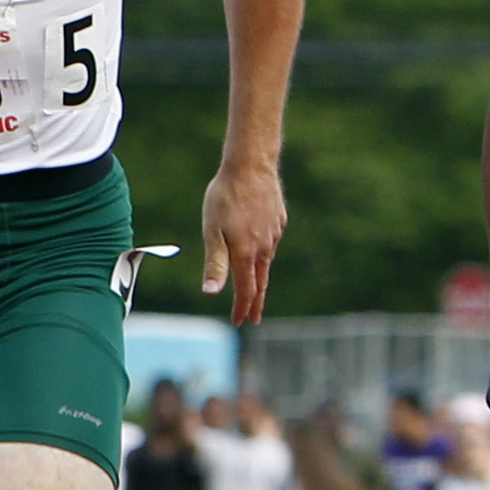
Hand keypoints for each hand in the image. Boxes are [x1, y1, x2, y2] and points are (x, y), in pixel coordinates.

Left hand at [198, 157, 283, 322]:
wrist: (251, 166)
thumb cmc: (224, 198)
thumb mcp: (212, 232)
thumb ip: (214, 264)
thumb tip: (211, 293)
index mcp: (246, 253)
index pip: (246, 290)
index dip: (241, 308)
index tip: (238, 322)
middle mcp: (263, 247)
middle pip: (260, 281)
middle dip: (255, 302)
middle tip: (254, 318)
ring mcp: (273, 234)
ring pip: (266, 262)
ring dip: (260, 279)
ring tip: (256, 289)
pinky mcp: (278, 221)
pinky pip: (271, 244)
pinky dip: (264, 255)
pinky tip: (260, 252)